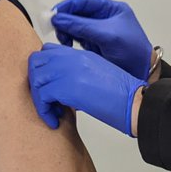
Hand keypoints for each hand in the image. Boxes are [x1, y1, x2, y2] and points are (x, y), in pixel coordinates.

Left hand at [27, 43, 145, 136]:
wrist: (135, 102)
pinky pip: (42, 97)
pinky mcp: (66, 88)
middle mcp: (71, 58)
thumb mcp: (96, 73)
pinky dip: (44, 111)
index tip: (47, 85)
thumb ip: (76, 72)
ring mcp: (67, 70)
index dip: (43, 68)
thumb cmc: (121, 94)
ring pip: (35, 80)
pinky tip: (54, 121)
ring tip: (53, 112)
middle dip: (36, 82)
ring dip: (40, 99)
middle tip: (46, 99)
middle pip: (35, 62)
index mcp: (79, 54)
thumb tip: (58, 86)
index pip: (47, 50)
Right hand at [50, 0, 152, 79]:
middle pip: (77, 13)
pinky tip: (68, 46)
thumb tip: (58, 19)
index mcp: (111, 9)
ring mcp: (97, 31)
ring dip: (66, 31)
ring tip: (64, 40)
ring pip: (74, 26)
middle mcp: (103, 18)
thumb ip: (82, 26)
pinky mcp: (93, 44)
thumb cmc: (132, 52)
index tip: (55, 13)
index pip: (85, 1)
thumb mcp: (108, 35)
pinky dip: (69, 40)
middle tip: (56, 29)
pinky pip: (76, 38)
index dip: (68, 5)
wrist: (142, 74)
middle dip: (65, 20)